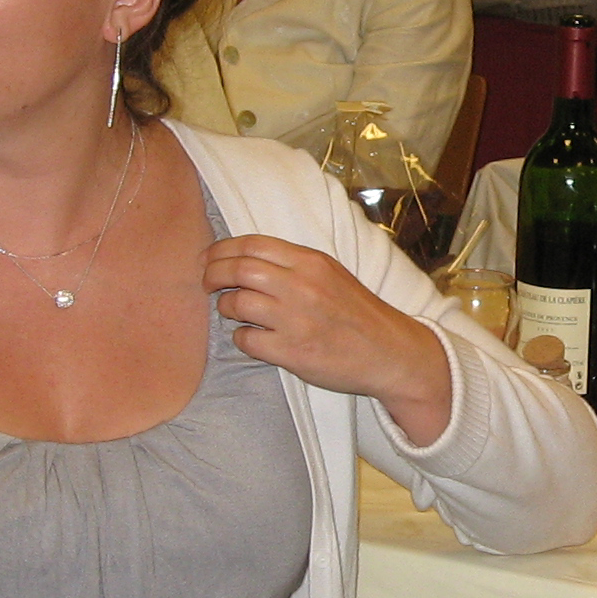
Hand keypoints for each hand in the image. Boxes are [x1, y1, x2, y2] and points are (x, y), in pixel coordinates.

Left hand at [207, 233, 451, 435]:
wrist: (389, 352)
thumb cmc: (357, 313)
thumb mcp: (331, 274)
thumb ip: (293, 264)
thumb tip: (244, 259)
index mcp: (311, 262)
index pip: (252, 244)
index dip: (222, 250)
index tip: (209, 259)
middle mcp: (303, 286)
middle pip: (238, 270)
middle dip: (212, 274)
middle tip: (207, 283)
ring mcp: (296, 320)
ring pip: (237, 304)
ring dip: (224, 307)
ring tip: (230, 311)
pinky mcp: (293, 352)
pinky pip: (247, 340)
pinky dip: (240, 337)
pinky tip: (250, 337)